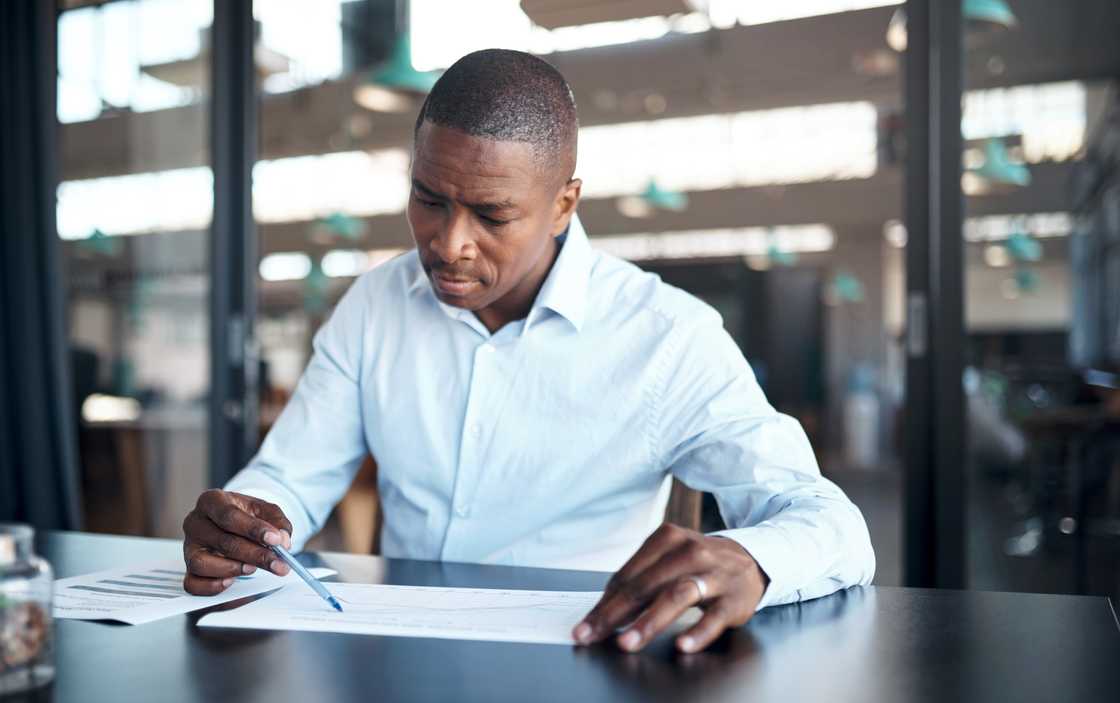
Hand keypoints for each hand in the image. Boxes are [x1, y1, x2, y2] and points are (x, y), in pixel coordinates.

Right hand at [182, 489, 293, 594]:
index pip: (229, 516)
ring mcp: (188, 547)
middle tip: (277, 563)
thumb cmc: (245, 516)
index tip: (275, 540)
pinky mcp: (187, 568)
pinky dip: (212, 586)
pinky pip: (192, 583)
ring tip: (253, 568)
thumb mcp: (265, 511)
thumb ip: (278, 523)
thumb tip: (282, 541)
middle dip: (255, 555)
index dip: (253, 529)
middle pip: (222, 541)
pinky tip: (231, 581)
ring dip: (232, 569)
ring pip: (202, 563)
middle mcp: (195, 522)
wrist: (230, 524)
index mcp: (212, 501)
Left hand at [572, 523, 768, 652]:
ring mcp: (713, 574)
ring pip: (676, 596)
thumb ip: (640, 580)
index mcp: (667, 538)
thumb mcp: (669, 559)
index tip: (585, 626)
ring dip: (649, 622)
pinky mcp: (734, 598)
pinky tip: (682, 645)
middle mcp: (689, 551)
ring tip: (627, 642)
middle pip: (646, 585)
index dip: (604, 603)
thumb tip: (604, 611)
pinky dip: (698, 632)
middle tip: (593, 635)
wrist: (750, 560)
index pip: (628, 575)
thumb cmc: (698, 563)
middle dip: (615, 614)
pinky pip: (714, 617)